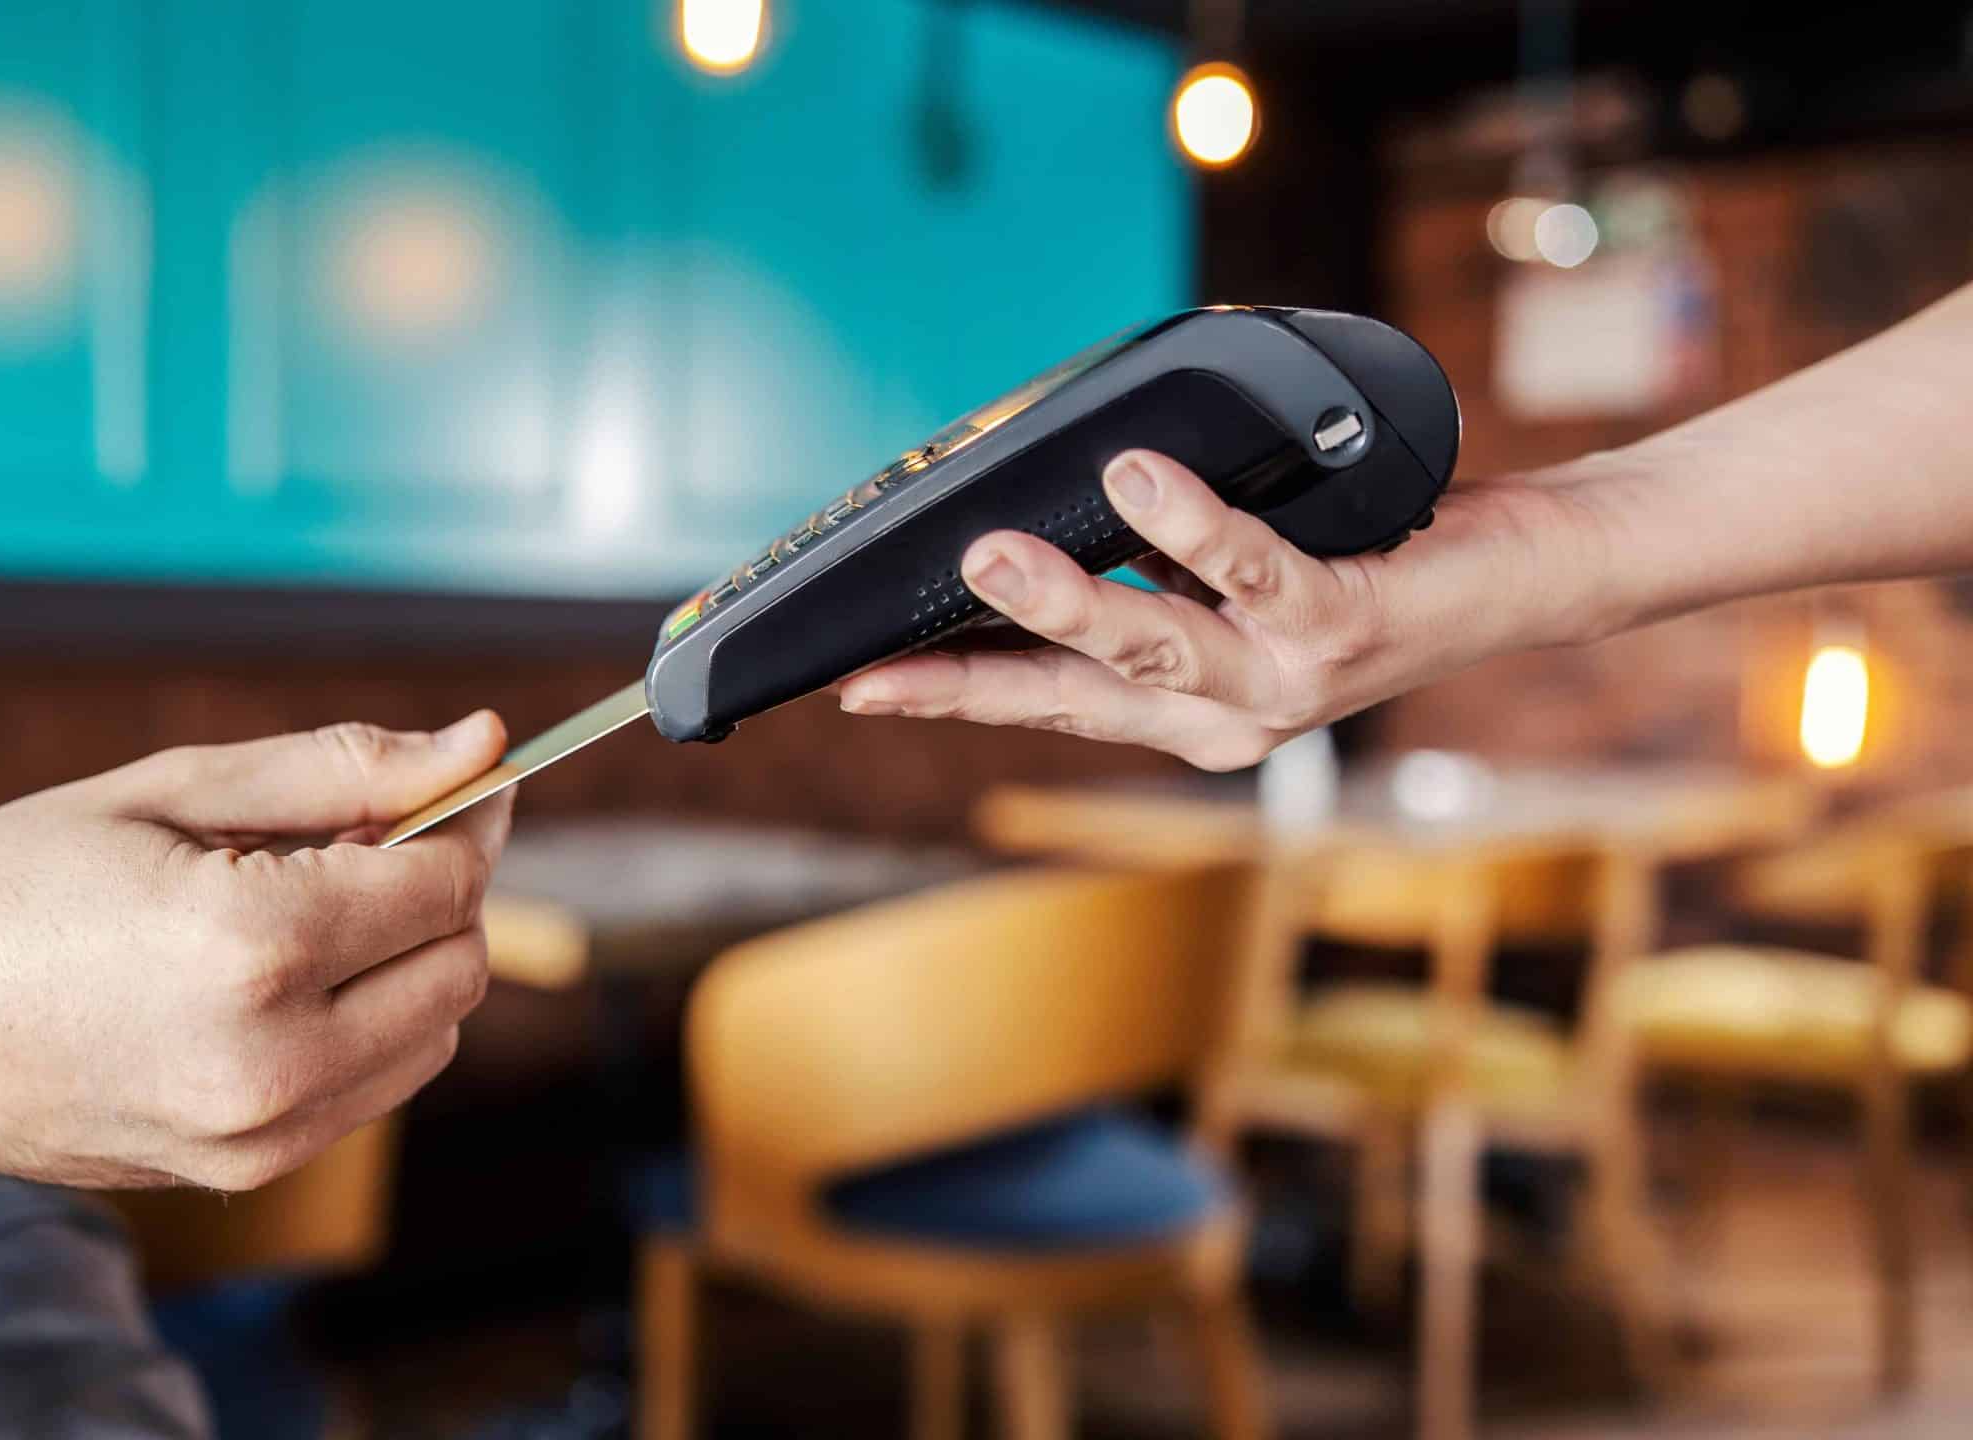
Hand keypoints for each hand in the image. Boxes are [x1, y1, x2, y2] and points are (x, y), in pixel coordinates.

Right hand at [0, 714, 513, 1241]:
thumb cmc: (3, 890)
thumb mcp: (167, 790)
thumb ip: (339, 768)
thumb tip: (481, 744)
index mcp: (254, 943)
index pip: (446, 879)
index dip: (466, 817)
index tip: (451, 779)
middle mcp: (277, 1057)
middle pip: (460, 964)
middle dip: (441, 889)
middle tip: (367, 835)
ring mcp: (265, 1134)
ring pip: (435, 1034)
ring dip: (410, 962)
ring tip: (307, 905)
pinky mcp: (247, 1171)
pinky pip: (374, 1088)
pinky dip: (368, 1024)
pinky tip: (281, 975)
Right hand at [836, 448, 1615, 768]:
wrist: (1532, 578)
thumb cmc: (1374, 560)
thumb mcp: (1247, 579)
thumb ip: (1160, 571)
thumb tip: (1050, 510)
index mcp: (1194, 715)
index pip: (1047, 703)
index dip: (950, 696)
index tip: (859, 685)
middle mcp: (1233, 717)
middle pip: (1074, 696)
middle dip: (969, 681)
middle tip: (879, 662)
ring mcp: (1286, 683)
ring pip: (1150, 648)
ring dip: (1062, 601)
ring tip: (991, 555)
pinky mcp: (1342, 625)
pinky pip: (1250, 568)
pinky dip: (1190, 526)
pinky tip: (1142, 480)